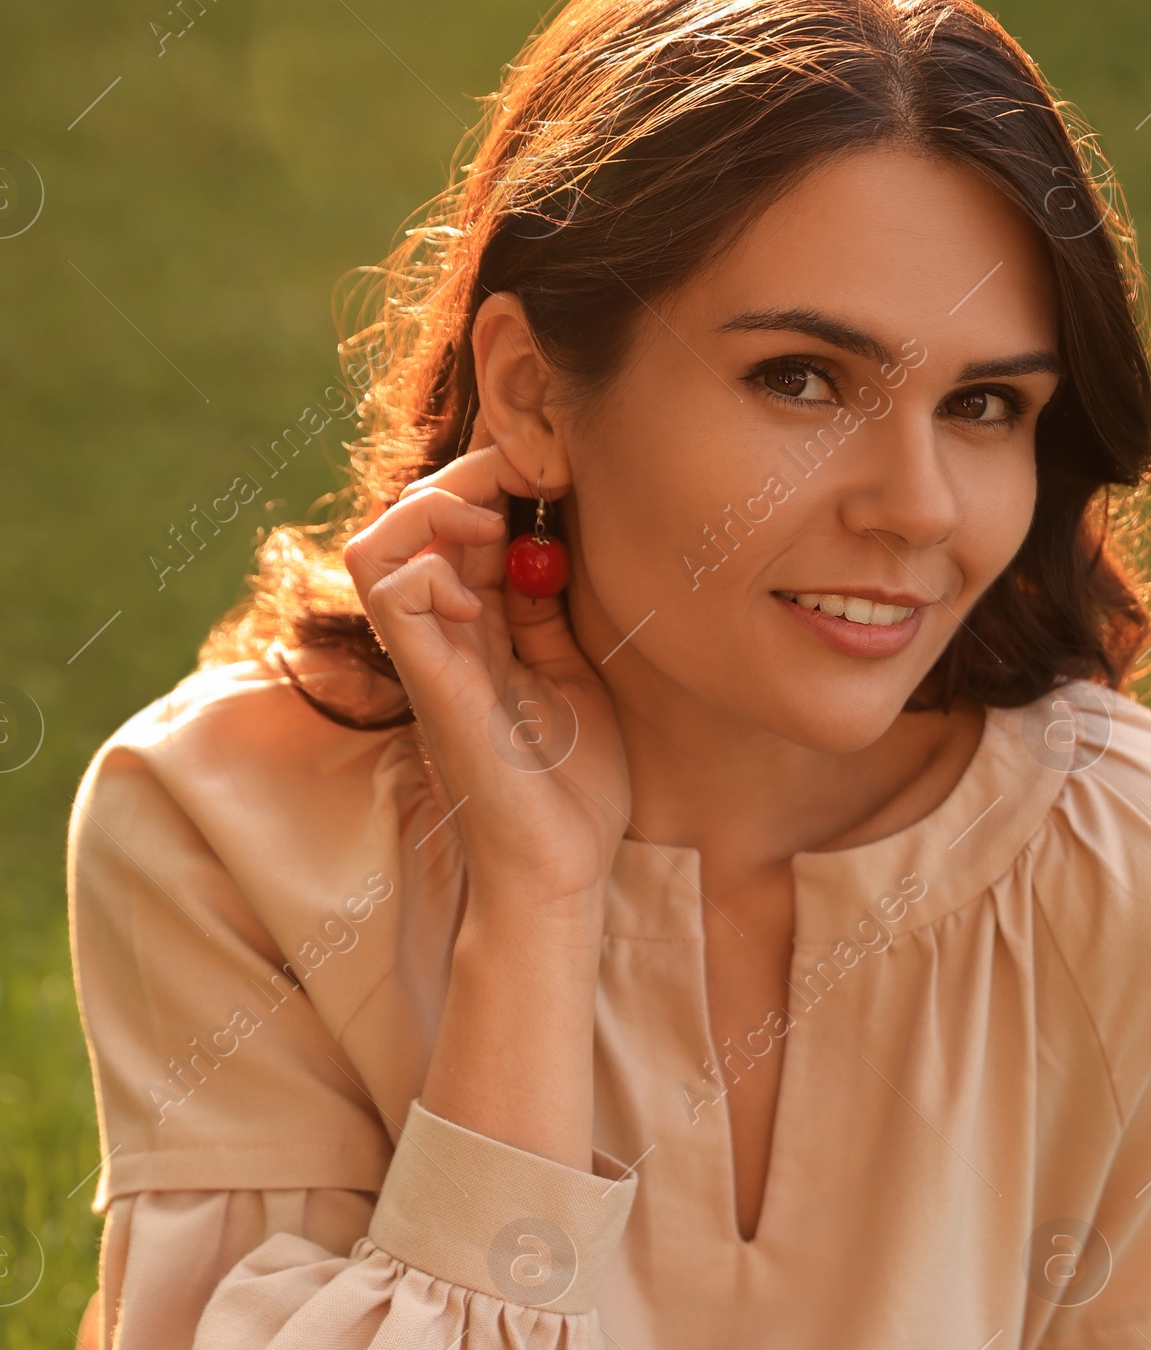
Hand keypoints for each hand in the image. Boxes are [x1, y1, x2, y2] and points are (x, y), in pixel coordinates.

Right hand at [343, 442, 629, 918]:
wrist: (561, 874)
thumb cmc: (574, 794)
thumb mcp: (573, 681)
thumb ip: (549, 617)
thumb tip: (546, 546)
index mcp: (478, 634)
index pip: (457, 530)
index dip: (496, 484)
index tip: (557, 476)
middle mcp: (441, 640)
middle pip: (410, 521)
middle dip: (467, 478)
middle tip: (531, 480)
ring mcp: (429, 661)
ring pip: (378, 544)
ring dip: (435, 510)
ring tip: (496, 525)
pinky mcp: (431, 686)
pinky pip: (392, 597)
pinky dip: (430, 570)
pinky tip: (484, 591)